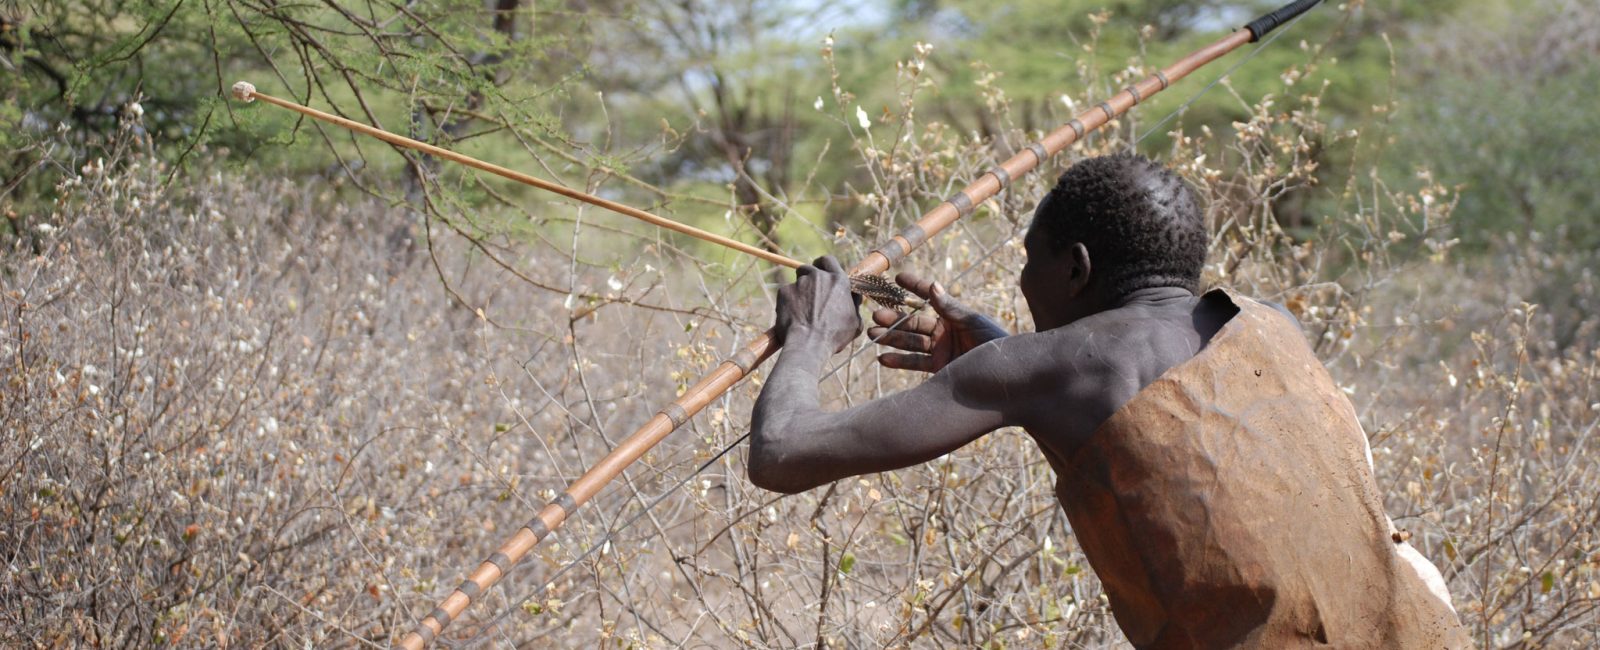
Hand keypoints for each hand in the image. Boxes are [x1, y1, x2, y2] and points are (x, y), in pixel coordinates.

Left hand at [775, 256, 861, 353]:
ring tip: (802, 308)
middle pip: (811, 268)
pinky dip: (788, 301)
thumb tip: (854, 295)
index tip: (822, 270)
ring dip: (800, 290)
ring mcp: (800, 283)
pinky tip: (793, 316)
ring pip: (798, 280)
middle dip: (810, 276)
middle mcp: (818, 276)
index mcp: (838, 281)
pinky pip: (786, 293)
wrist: (808, 344)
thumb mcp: (855, 322)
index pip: (829, 261)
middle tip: (811, 291)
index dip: (824, 265)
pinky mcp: (784, 291)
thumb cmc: (834, 336)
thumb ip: (854, 303)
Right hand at [868, 272, 1008, 372]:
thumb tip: (933, 285)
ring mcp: (939, 349)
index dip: (914, 286)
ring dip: (891, 338)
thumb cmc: (994, 343)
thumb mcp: (972, 323)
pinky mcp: (938, 368)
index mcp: (953, 315)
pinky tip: (882, 358)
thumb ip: (950, 307)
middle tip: (875, 315)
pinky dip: (899, 361)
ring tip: (872, 334)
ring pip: (910, 342)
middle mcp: (944, 331)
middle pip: (913, 322)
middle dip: (894, 318)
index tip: (897, 277)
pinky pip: (915, 363)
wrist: (1005, 373)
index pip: (929, 297)